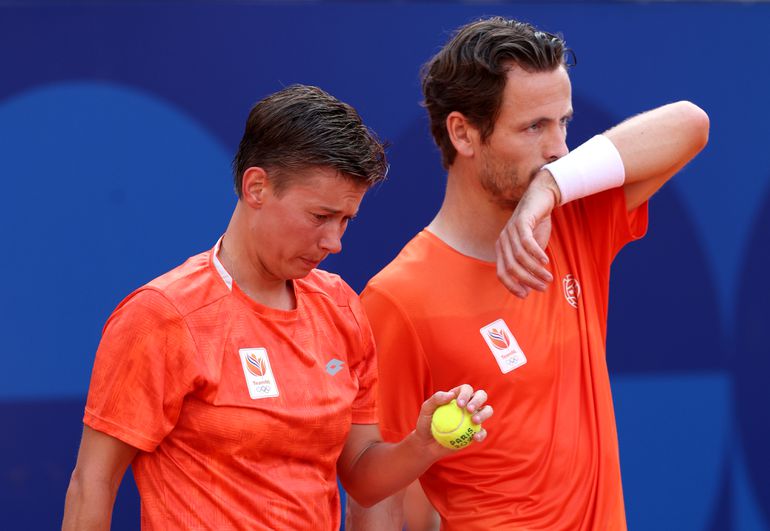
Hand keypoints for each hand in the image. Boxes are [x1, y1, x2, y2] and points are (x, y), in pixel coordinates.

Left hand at [414, 384, 492, 454]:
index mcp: (458, 396)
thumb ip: (436, 399)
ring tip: (474, 421)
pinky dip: (481, 434)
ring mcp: (473, 419)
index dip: (466, 394)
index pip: (466, 389)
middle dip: (478, 400)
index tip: (459, 404)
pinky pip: (483, 432)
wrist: (426, 443)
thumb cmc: (426, 423)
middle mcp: (468, 405)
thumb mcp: (426, 409)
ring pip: (487, 411)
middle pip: (481, 396)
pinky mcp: (475, 432)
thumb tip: (451, 395)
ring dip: (484, 414)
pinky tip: (474, 437)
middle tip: (469, 410)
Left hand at [496, 170, 560, 297]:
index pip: (501, 273)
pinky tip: (546, 261)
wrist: (541, 198)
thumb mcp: (532, 248)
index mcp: (502, 249)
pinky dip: (536, 254)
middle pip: (512, 268)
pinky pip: (526, 243)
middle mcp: (502, 240)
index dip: (512, 286)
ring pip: (520, 258)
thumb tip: (530, 287)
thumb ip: (530, 265)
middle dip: (528, 280)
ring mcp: (509, 231)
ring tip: (548, 277)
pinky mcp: (520, 222)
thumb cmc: (536, 225)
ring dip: (535, 270)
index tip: (526, 294)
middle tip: (543, 287)